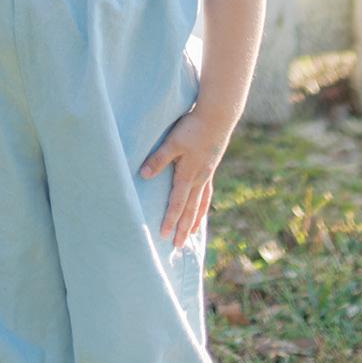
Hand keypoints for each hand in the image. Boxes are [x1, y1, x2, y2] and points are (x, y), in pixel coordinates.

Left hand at [139, 107, 234, 248]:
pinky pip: (206, 192)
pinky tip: (201, 206)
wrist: (218, 117)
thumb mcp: (172, 142)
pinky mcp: (211, 167)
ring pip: (200, 203)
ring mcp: (207, 174)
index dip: (170, 220)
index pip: (177, 203)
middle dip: (183, 228)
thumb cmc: (193, 128)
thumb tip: (143, 176)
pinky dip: (203, 204)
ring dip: (195, 219)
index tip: (164, 236)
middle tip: (178, 245)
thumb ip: (158, 159)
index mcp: (188, 175)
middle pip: (190, 209)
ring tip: (193, 233)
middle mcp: (199, 179)